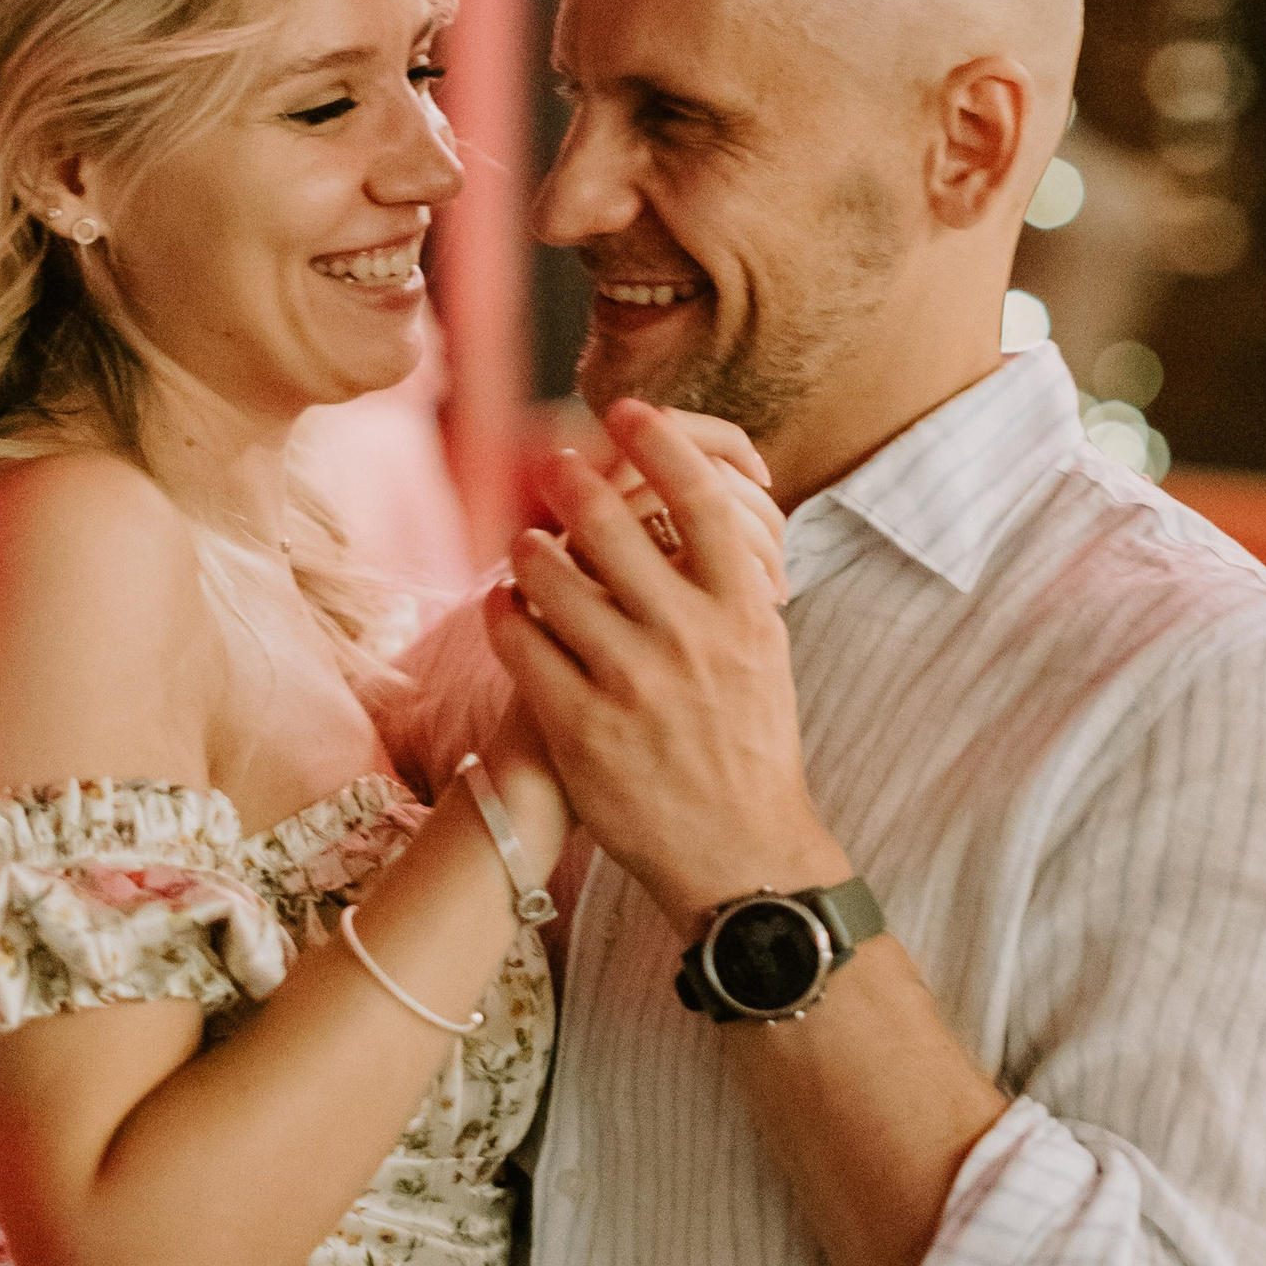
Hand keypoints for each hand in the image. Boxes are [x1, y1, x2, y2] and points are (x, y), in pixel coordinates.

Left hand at [485, 398, 841, 927]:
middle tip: (552, 466)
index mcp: (744, 610)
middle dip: (570, 480)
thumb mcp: (762, 650)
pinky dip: (502, 611)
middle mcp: (689, 637)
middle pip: (610, 520)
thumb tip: (692, 500)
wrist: (741, 854)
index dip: (660, 439)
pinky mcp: (579, 726)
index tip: (628, 411)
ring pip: (550, 576)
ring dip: (527, 548)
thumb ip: (729, 579)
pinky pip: (519, 641)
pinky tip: (502, 605)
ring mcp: (631, 682)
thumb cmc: (748, 743)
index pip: (700, 495)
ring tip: (525, 544)